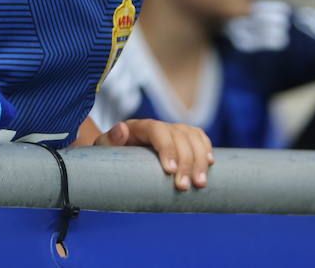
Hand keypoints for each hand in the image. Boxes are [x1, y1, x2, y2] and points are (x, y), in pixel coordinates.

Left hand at [95, 118, 213, 190]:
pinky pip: (199, 137)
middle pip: (179, 135)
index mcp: (139, 127)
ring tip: (200, 184)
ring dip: (200, 159)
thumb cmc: (111, 155)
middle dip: (186, 161)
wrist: (118, 156)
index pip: (157, 130)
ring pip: (192, 137)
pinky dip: (206, 148)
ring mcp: (172, 131)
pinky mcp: (183, 139)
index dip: (167, 148)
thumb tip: (121, 129)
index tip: (170, 171)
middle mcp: (159, 127)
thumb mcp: (104, 149)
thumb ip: (109, 140)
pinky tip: (210, 164)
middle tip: (184, 187)